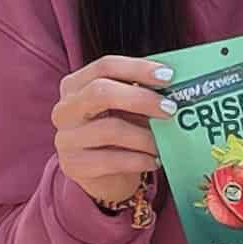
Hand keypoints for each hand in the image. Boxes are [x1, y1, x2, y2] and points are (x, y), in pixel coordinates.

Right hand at [51, 54, 175, 206]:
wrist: (106, 177)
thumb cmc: (120, 133)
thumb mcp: (127, 109)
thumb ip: (142, 93)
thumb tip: (177, 85)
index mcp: (75, 85)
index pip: (105, 66)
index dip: (137, 68)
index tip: (168, 75)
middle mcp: (65, 109)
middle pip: (101, 92)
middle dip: (141, 98)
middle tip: (171, 108)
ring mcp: (66, 138)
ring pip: (110, 129)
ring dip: (145, 136)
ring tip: (165, 143)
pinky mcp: (74, 166)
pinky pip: (111, 160)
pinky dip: (139, 160)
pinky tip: (155, 161)